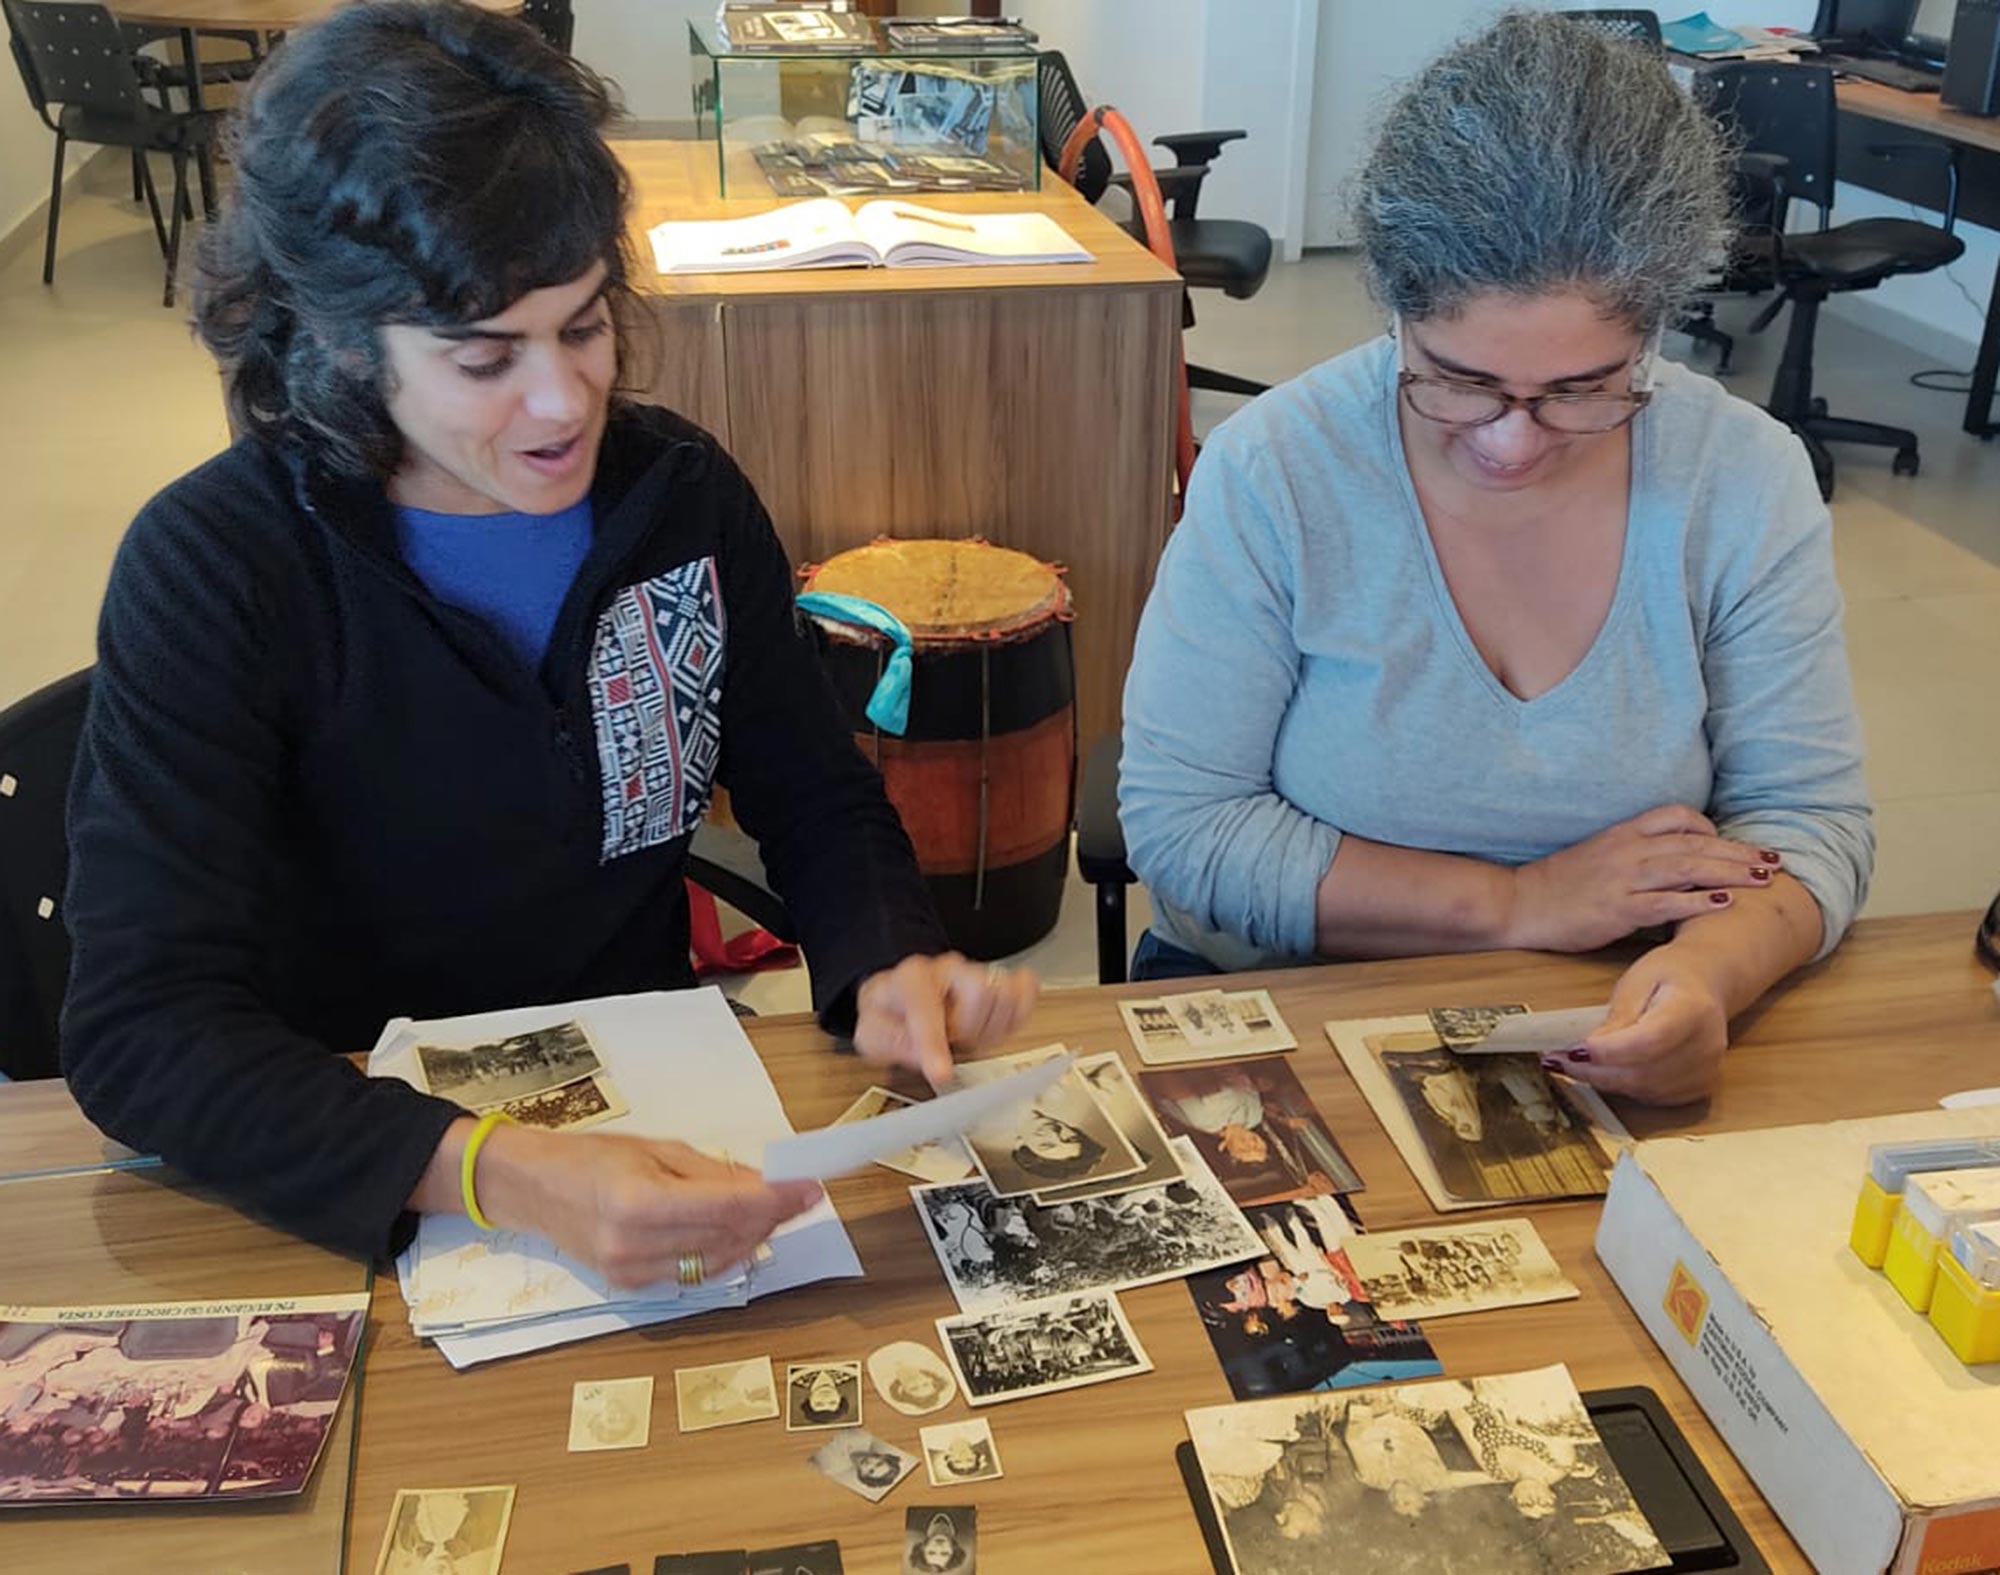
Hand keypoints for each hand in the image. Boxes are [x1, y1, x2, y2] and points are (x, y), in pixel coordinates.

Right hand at [476, 1126, 821, 1289]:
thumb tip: (766, 1186)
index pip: (728, 1207)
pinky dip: (724, 1252)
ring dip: (752, 1236)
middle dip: (771, 1216)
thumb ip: (713, 1173)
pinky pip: (695, 1273)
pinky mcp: (632, 1286)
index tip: (809, 1187)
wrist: (533, 1190)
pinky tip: (737, 1231)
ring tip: (773, 1209)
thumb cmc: (591, 1158)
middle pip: (728, 1237)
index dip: (776, 1199)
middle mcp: (634, 1245)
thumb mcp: (657, 1150)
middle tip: (798, 1193)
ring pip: (718, 1261)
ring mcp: (632, 1273)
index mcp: (638, 1202)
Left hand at [852, 952, 1039, 1086]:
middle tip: (952, 1041)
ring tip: (968, 1036)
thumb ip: (892, 1044)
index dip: (935, 1044)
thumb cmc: (890, 1013)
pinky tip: (996, 1027)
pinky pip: (1026, 990)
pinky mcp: (1000, 982)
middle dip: (968, 1030)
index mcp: (912, 977)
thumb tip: (925, 1057)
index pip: (927, 1008)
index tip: (942, 1073)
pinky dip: (1018, 1015)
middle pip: (980, 992)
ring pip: (1005, 996)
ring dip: (991, 1028)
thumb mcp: (873, 1035)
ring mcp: (978, 972)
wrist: (901, 996)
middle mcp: (949, 969)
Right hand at [1507, 805, 1781, 951]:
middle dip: (1739, 851)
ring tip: (1764, 878)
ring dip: (1731, 872)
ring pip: (1689, 867)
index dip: (1709, 828)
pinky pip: (1667, 902)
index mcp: (1623, 833)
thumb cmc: (1557, 885)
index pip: (1677, 816)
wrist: (1519, 903)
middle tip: (1774, 860)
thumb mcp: (1596, 855)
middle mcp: (1628, 850)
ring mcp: (1624, 879)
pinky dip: (1698, 901)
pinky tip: (1725, 905)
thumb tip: (1671, 865)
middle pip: (1695, 842)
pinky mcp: (1618, 909)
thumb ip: (1633, 854)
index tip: (1729, 845)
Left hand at [1552, 943, 1730, 1104]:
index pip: (1650, 1040)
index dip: (1610, 1051)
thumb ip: (1617, 1017)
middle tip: (1558, 1059)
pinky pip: (1651, 1097)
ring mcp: (1705, 1071)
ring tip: (1572, 1064)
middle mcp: (1705, 1046)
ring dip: (1602, 1081)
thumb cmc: (1669, 976)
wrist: (1706, 985)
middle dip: (1594, 1070)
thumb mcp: (1637, 982)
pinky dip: (1622, 1087)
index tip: (1575, 1050)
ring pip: (1643, 1090)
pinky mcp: (1698, 1087)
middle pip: (1643, 1072)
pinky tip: (1603, 1070)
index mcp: (1693, 1009)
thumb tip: (1589, 1050)